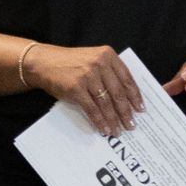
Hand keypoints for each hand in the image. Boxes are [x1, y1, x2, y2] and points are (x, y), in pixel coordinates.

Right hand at [25, 44, 142, 135]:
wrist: (45, 63)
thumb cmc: (71, 63)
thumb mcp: (93, 59)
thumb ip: (109, 72)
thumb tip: (127, 97)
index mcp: (107, 55)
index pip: (127, 78)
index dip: (135, 96)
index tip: (140, 109)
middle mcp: (99, 64)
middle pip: (118, 93)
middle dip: (126, 112)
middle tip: (131, 125)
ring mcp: (87, 76)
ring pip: (106, 103)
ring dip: (114, 119)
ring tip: (119, 130)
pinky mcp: (76, 89)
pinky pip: (92, 109)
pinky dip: (100, 121)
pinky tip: (105, 128)